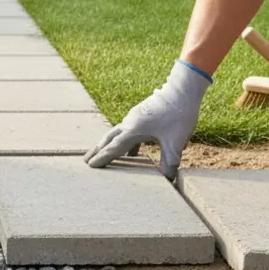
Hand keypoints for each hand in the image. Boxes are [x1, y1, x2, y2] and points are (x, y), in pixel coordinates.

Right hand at [83, 60, 211, 178]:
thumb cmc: (179, 114)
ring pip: (117, 133)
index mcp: (133, 130)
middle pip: (108, 139)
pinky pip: (128, 130)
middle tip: (85, 160)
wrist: (183, 89)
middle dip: (97, 150)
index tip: (90, 166)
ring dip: (109, 145)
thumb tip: (168, 180)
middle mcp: (129, 123)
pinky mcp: (142, 114)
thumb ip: (169, 163)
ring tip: (104, 155)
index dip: (102, 158)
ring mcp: (134, 117)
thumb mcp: (175, 143)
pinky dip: (124, 141)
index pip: (114, 148)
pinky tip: (133, 152)